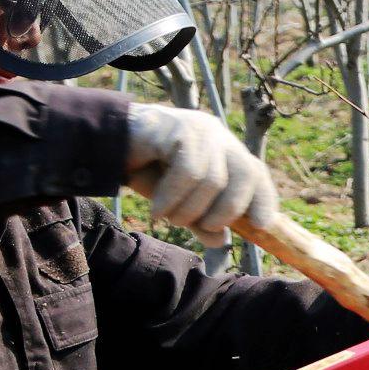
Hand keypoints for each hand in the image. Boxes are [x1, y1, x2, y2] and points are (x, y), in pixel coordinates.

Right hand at [124, 103, 276, 245]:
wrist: (104, 147)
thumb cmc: (147, 172)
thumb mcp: (180, 202)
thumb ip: (201, 220)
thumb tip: (220, 241)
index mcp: (225, 151)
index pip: (256, 173)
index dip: (264, 200)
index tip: (262, 226)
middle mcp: (219, 137)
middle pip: (246, 174)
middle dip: (230, 210)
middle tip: (208, 228)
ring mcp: (201, 130)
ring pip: (214, 180)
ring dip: (191, 209)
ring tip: (170, 218)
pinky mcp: (180, 129)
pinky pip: (188, 172)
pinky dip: (173, 198)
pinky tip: (157, 210)